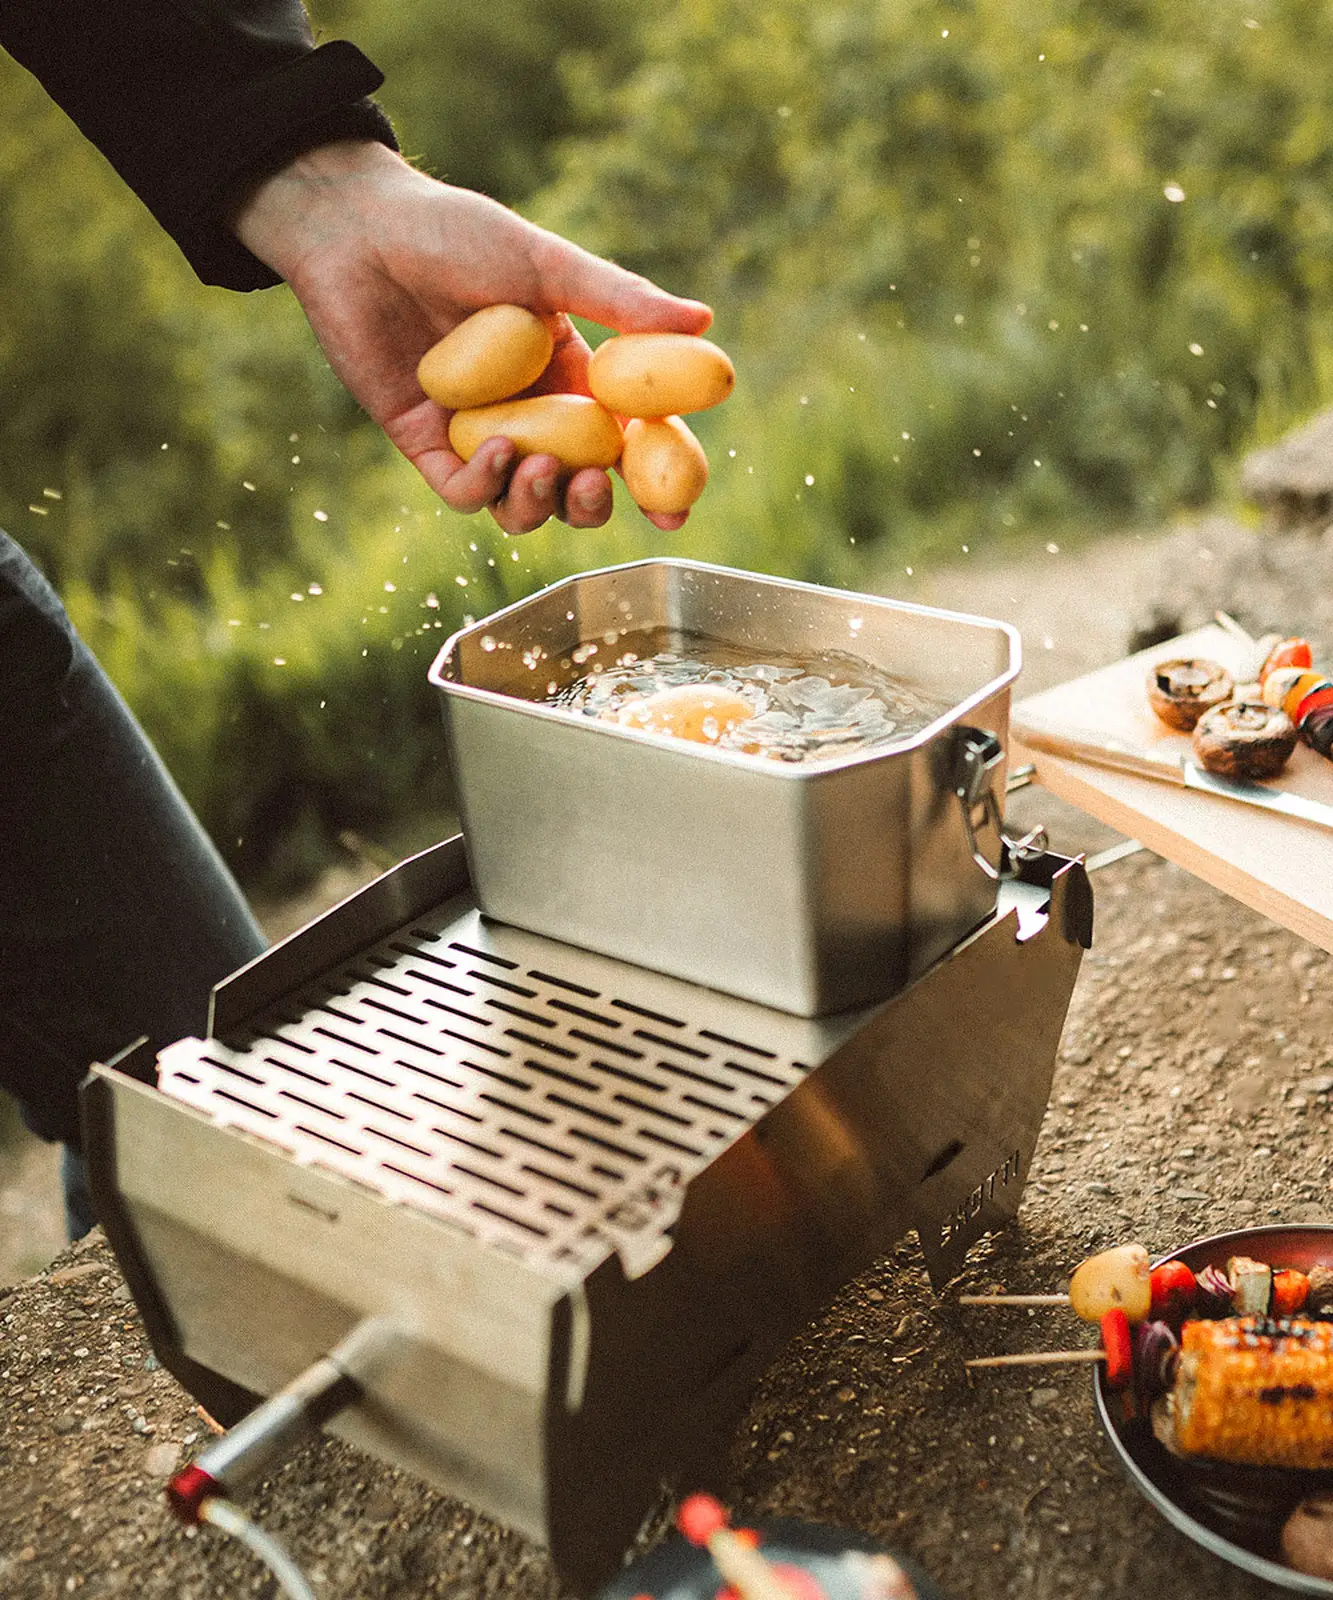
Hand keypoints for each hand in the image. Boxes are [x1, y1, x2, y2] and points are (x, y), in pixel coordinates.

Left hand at [231, 140, 713, 533]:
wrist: (362, 230)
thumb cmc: (456, 233)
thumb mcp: (548, 266)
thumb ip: (621, 301)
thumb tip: (703, 321)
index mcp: (571, 377)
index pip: (622, 445)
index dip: (651, 483)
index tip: (673, 513)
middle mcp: (530, 414)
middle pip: (575, 489)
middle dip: (590, 504)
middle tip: (592, 486)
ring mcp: (478, 434)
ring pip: (522, 504)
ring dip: (540, 502)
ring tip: (543, 465)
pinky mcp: (425, 444)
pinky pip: (465, 492)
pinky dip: (486, 484)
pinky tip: (498, 451)